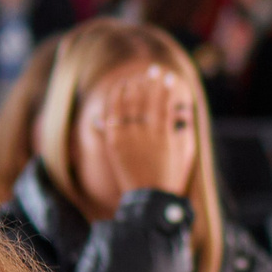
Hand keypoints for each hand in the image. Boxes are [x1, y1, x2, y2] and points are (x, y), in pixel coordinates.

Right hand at [82, 66, 193, 200]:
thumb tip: (100, 120)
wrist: (150, 199)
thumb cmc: (133, 179)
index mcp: (113, 136)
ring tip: (158, 72)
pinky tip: (171, 81)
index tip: (127, 81)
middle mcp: (127, 131)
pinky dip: (168, 91)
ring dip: (154, 82)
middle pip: (132, 98)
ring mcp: (146, 133)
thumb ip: (108, 135)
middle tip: (147, 72)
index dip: (121, 89)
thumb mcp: (115, 156)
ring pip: (149, 99)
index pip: (113, 104)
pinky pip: (166, 108)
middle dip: (139, 82)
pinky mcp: (165, 136)